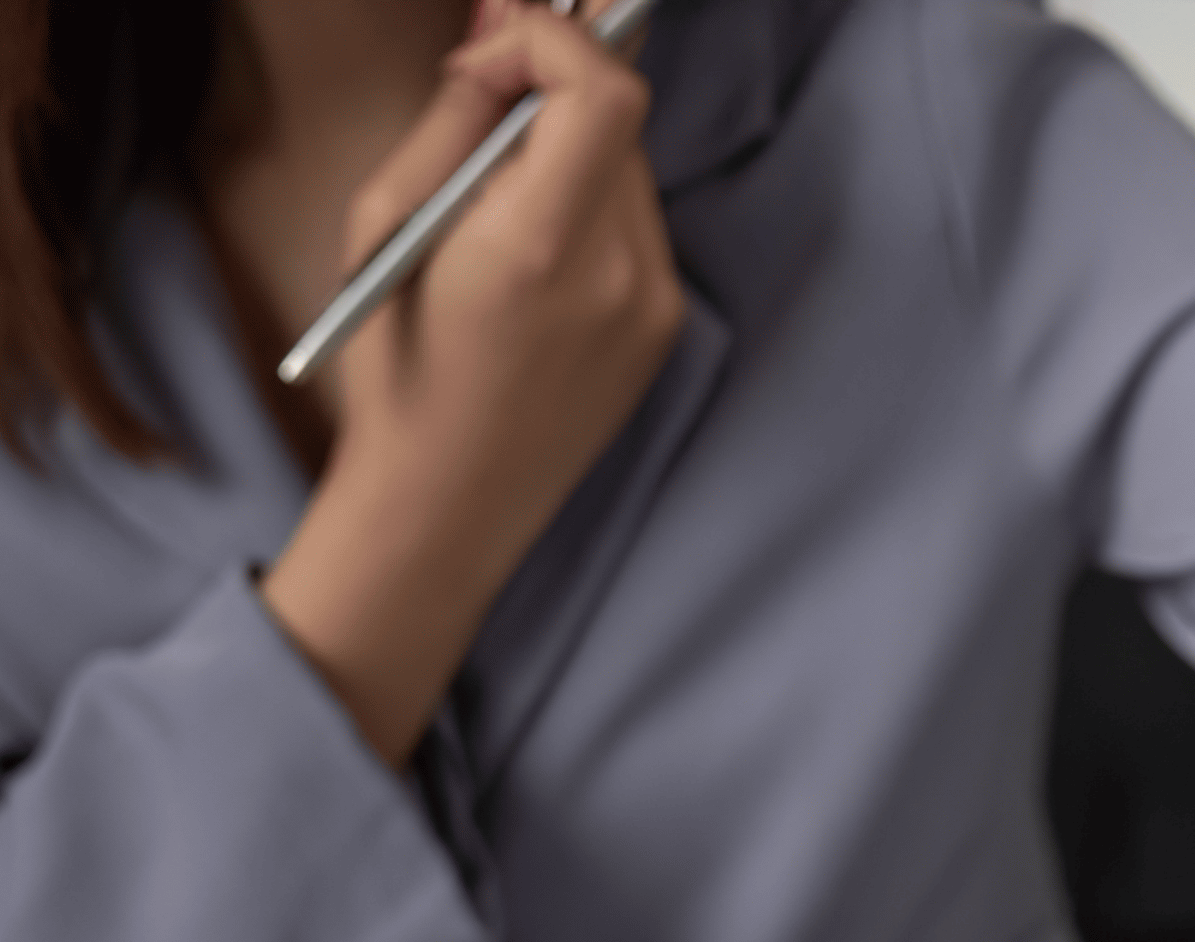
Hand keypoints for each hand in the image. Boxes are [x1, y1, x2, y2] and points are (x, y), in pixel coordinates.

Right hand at [261, 0, 682, 766]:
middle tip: (484, 82)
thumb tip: (502, 43)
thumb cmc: (398, 367)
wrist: (449, 502)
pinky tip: (531, 245)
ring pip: (631, 173)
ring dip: (571, 147)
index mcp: (542, 248)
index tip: (494, 45)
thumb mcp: (390, 224)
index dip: (554, 42)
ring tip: (496, 184)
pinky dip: (590, 203)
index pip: (603, 93)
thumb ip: (457, 121)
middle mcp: (620, 275)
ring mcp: (655, 308)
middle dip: (554, 86)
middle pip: (619, 123)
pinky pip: (637, 229)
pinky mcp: (665, 331)